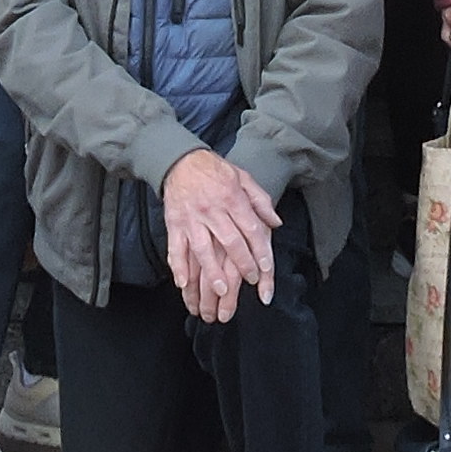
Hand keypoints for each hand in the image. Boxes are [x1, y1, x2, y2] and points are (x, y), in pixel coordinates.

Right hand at [161, 147, 280, 323]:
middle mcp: (212, 211)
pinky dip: (178, 267)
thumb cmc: (215, 171)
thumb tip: (276, 222)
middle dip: (242, 263)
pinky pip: (175, 248)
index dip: (260, 251)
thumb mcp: (243, 178)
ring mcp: (192, 219)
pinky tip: (183, 283)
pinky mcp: (175, 224)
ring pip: (202, 249)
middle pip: (230, 241)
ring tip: (221, 290)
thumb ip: (260, 200)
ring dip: (211, 271)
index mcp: (232, 199)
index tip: (266, 269)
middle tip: (251, 280)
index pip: (251, 229)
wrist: (181, 160)